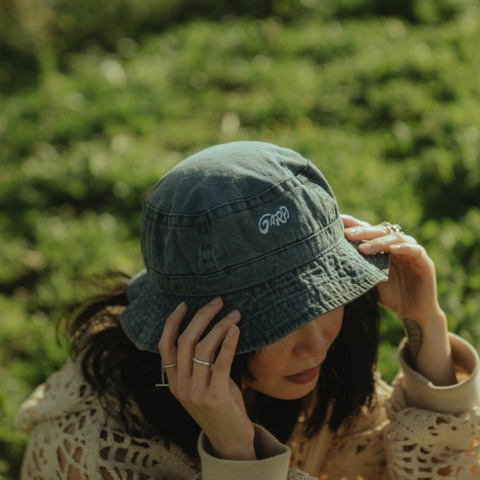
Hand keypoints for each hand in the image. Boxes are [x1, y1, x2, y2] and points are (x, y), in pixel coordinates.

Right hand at [158, 298, 255, 460]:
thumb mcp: (203, 382)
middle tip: (218, 301)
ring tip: (234, 314)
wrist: (230, 439)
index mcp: (173, 381)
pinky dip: (228, 343)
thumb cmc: (220, 404)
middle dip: (201, 316)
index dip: (172, 323)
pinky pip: (221, 363)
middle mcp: (180, 386)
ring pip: (203, 348)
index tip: (184, 304)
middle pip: (185, 341)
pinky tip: (236, 329)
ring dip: (220, 326)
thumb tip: (213, 327)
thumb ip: (201, 361)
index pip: (164, 346)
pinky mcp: (215, 398)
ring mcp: (195, 393)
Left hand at [342, 214, 455, 385]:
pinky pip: (415, 250)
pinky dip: (404, 248)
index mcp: (382, 246)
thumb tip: (331, 259)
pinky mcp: (424, 261)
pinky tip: (393, 250)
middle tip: (346, 234)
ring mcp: (411, 252)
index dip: (354, 224)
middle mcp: (396, 245)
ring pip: (395, 238)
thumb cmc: (389, 295)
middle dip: (362, 232)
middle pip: (379, 231)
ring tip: (363, 249)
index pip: (367, 231)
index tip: (337, 221)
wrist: (412, 313)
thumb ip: (358, 267)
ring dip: (378, 242)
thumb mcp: (369, 279)